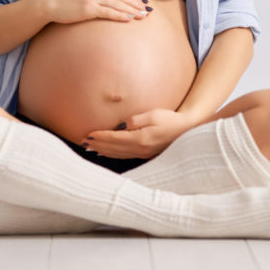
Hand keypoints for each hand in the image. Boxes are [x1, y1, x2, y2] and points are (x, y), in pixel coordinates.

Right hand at [45, 0, 152, 24]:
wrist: (51, 3)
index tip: (142, 1)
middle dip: (136, 3)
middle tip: (147, 10)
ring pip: (118, 4)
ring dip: (133, 10)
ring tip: (142, 16)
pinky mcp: (89, 8)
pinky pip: (109, 12)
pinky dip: (121, 15)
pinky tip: (129, 19)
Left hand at [80, 109, 195, 159]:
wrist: (186, 130)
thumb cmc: (170, 119)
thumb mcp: (154, 115)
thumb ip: (136, 119)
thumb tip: (123, 124)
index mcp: (141, 139)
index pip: (115, 138)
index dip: (100, 136)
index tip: (88, 134)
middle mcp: (140, 149)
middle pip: (113, 148)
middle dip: (97, 144)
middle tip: (83, 141)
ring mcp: (142, 153)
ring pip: (117, 153)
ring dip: (102, 150)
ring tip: (90, 147)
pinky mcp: (145, 154)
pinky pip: (124, 155)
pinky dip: (112, 153)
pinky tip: (105, 152)